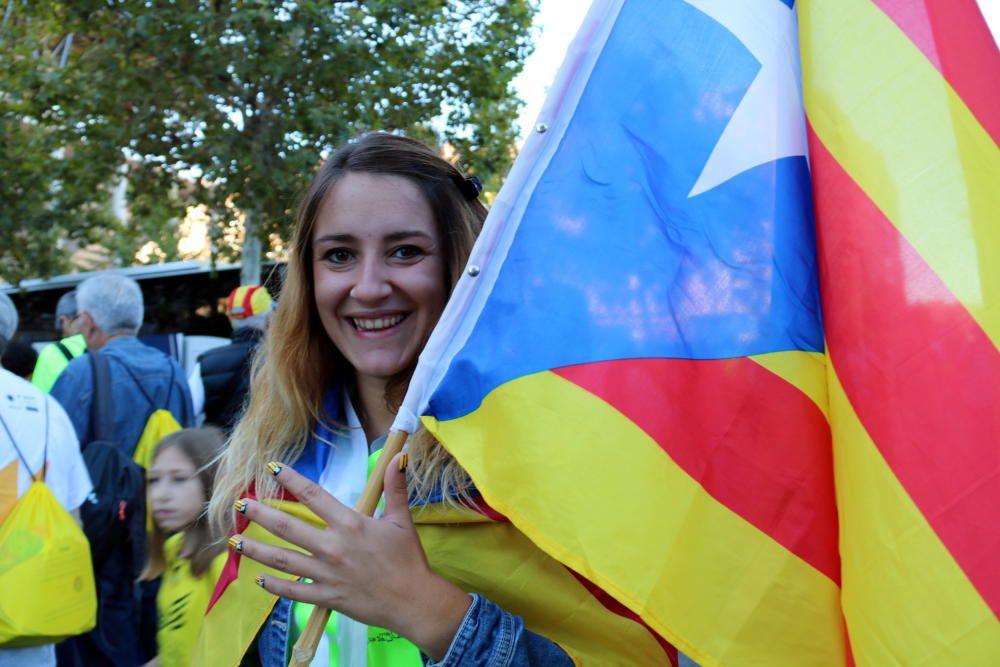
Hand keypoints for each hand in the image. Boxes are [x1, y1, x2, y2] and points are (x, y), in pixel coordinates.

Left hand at [231, 453, 471, 659]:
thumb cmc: (407, 559)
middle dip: (261, 514)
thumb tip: (397, 457)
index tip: (271, 468)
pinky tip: (259, 579)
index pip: (313, 495)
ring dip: (257, 549)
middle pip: (288, 527)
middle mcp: (332, 547)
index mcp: (350, 524)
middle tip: (239, 504)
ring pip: (283, 560)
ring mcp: (326, 574)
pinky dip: (275, 586)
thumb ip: (394, 488)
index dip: (291, 479)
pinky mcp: (326, 596)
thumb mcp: (401, 520)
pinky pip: (294, 591)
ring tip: (235, 541)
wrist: (413, 600)